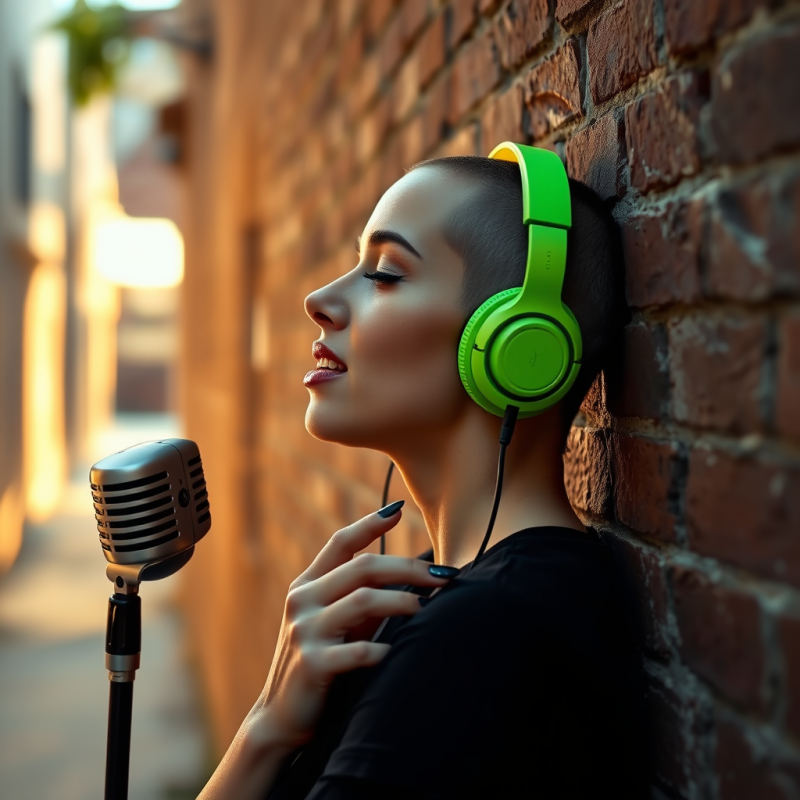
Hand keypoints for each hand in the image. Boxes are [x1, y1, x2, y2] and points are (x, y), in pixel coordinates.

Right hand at [252, 503, 452, 749]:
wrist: (279, 717)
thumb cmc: (321, 662)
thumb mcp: (336, 623)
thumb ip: (362, 598)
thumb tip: (414, 575)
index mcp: (307, 585)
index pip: (340, 543)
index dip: (370, 524)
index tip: (399, 509)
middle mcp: (302, 600)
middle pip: (363, 568)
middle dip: (408, 568)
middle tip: (444, 577)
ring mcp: (305, 631)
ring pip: (364, 600)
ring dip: (403, 602)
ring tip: (428, 609)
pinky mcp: (312, 664)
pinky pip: (357, 651)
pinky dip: (383, 651)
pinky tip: (399, 653)